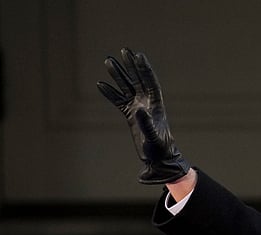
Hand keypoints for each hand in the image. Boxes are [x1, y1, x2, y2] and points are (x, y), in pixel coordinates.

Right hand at [97, 48, 190, 184]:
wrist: (158, 159)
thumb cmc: (160, 149)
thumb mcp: (153, 137)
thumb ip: (147, 124)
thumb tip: (139, 110)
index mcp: (156, 106)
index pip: (150, 83)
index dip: (145, 69)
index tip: (139, 55)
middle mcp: (147, 104)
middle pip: (137, 80)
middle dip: (131, 66)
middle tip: (124, 50)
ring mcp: (138, 109)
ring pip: (126, 88)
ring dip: (118, 75)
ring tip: (108, 61)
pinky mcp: (130, 116)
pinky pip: (118, 101)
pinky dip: (110, 93)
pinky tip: (100, 84)